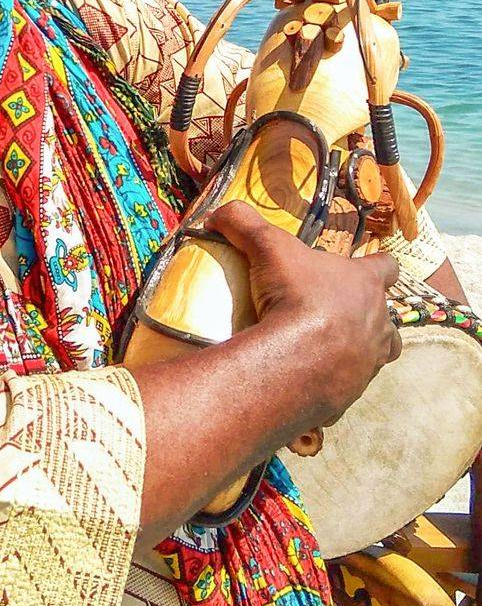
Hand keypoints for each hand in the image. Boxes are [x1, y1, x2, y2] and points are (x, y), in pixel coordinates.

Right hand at [210, 201, 401, 423]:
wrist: (295, 361)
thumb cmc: (294, 296)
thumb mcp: (266, 245)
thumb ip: (243, 222)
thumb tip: (217, 213)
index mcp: (366, 283)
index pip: (388, 267)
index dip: (378, 265)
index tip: (368, 267)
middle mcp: (379, 322)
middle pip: (388, 316)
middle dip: (366, 314)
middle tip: (334, 313)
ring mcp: (370, 361)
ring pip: (380, 353)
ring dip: (361, 349)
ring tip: (330, 348)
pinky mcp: (354, 393)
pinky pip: (349, 384)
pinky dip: (334, 380)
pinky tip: (309, 376)